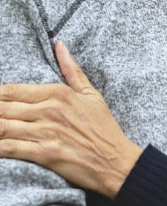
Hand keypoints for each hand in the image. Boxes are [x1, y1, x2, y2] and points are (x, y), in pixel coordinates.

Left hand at [0, 41, 141, 197]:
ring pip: (2, 127)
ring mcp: (46, 132)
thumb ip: (72, 70)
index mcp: (58, 93)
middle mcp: (50, 110)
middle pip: (3, 107)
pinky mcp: (45, 154)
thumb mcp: (91, 94)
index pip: (12, 90)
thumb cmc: (103, 128)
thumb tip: (59, 45)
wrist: (115, 160)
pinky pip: (10, 148)